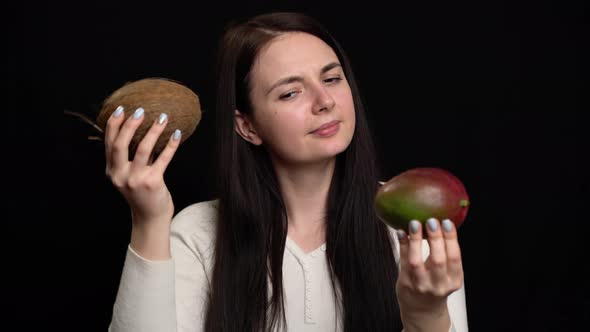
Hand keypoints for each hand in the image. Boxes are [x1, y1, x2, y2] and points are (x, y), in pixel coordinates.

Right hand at [104, 106, 180, 224]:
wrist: (150, 218)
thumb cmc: (141, 194)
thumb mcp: (128, 176)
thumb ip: (130, 158)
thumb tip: (140, 131)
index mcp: (112, 171)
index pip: (109, 143)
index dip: (114, 125)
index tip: (121, 109)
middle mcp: (120, 175)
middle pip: (120, 144)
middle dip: (130, 125)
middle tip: (141, 110)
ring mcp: (136, 180)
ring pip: (143, 149)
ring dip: (153, 131)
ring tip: (163, 118)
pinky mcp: (153, 183)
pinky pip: (163, 159)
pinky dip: (171, 145)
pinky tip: (176, 134)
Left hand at [395, 218, 463, 330]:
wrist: (422, 310)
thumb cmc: (435, 284)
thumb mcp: (447, 273)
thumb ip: (445, 253)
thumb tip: (440, 222)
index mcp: (454, 280)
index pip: (455, 257)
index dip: (451, 239)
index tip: (447, 222)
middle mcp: (439, 285)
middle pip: (438, 260)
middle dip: (435, 238)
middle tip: (431, 221)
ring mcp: (421, 286)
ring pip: (417, 261)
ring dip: (415, 241)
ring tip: (414, 223)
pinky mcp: (406, 284)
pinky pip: (403, 261)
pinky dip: (402, 245)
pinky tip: (401, 232)